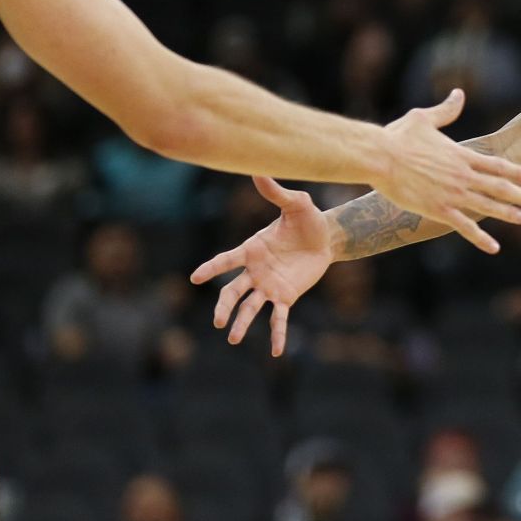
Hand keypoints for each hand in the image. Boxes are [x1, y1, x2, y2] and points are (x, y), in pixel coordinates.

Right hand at [191, 176, 338, 355]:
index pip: (227, 260)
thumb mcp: (296, 204)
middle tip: (217, 321)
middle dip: (224, 305)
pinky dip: (277, 334)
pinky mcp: (286, 296)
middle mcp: (256, 271)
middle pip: (233, 291)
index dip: (211, 269)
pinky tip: (277, 352)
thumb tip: (259, 168)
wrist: (326, 238)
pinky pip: (279, 318)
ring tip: (233, 339)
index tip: (194, 278)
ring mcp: (269, 286)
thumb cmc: (307, 219)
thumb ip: (277, 191)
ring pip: (250, 307)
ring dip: (242, 323)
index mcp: (252, 249)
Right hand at [373, 89, 520, 251]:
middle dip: (520, 195)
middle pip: (499, 186)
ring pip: (488, 206)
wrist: (380, 157)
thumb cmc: (398, 137)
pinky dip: (481, 238)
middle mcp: (462, 175)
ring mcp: (453, 194)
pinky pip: (465, 226)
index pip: (496, 164)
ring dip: (508, 213)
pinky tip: (494, 247)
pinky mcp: (439, 210)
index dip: (515, 172)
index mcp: (461, 155)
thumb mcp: (424, 118)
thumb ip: (446, 110)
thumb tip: (459, 93)